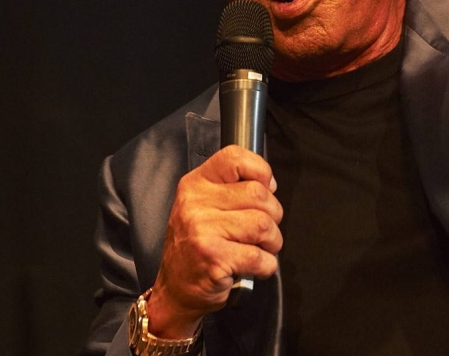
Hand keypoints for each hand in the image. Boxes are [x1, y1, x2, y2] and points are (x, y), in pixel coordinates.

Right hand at [145, 145, 283, 337]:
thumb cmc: (197, 247)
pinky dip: (266, 266)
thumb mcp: (204, 207)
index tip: (266, 188)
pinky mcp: (213, 258)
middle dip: (272, 215)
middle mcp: (195, 203)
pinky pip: (260, 257)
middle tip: (262, 231)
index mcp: (195, 184)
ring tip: (258, 249)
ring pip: (263, 225)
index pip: (235, 158)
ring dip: (272, 242)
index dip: (261, 171)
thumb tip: (269, 183)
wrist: (176, 289)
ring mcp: (202, 230)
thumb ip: (231, 188)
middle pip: (259, 194)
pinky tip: (252, 267)